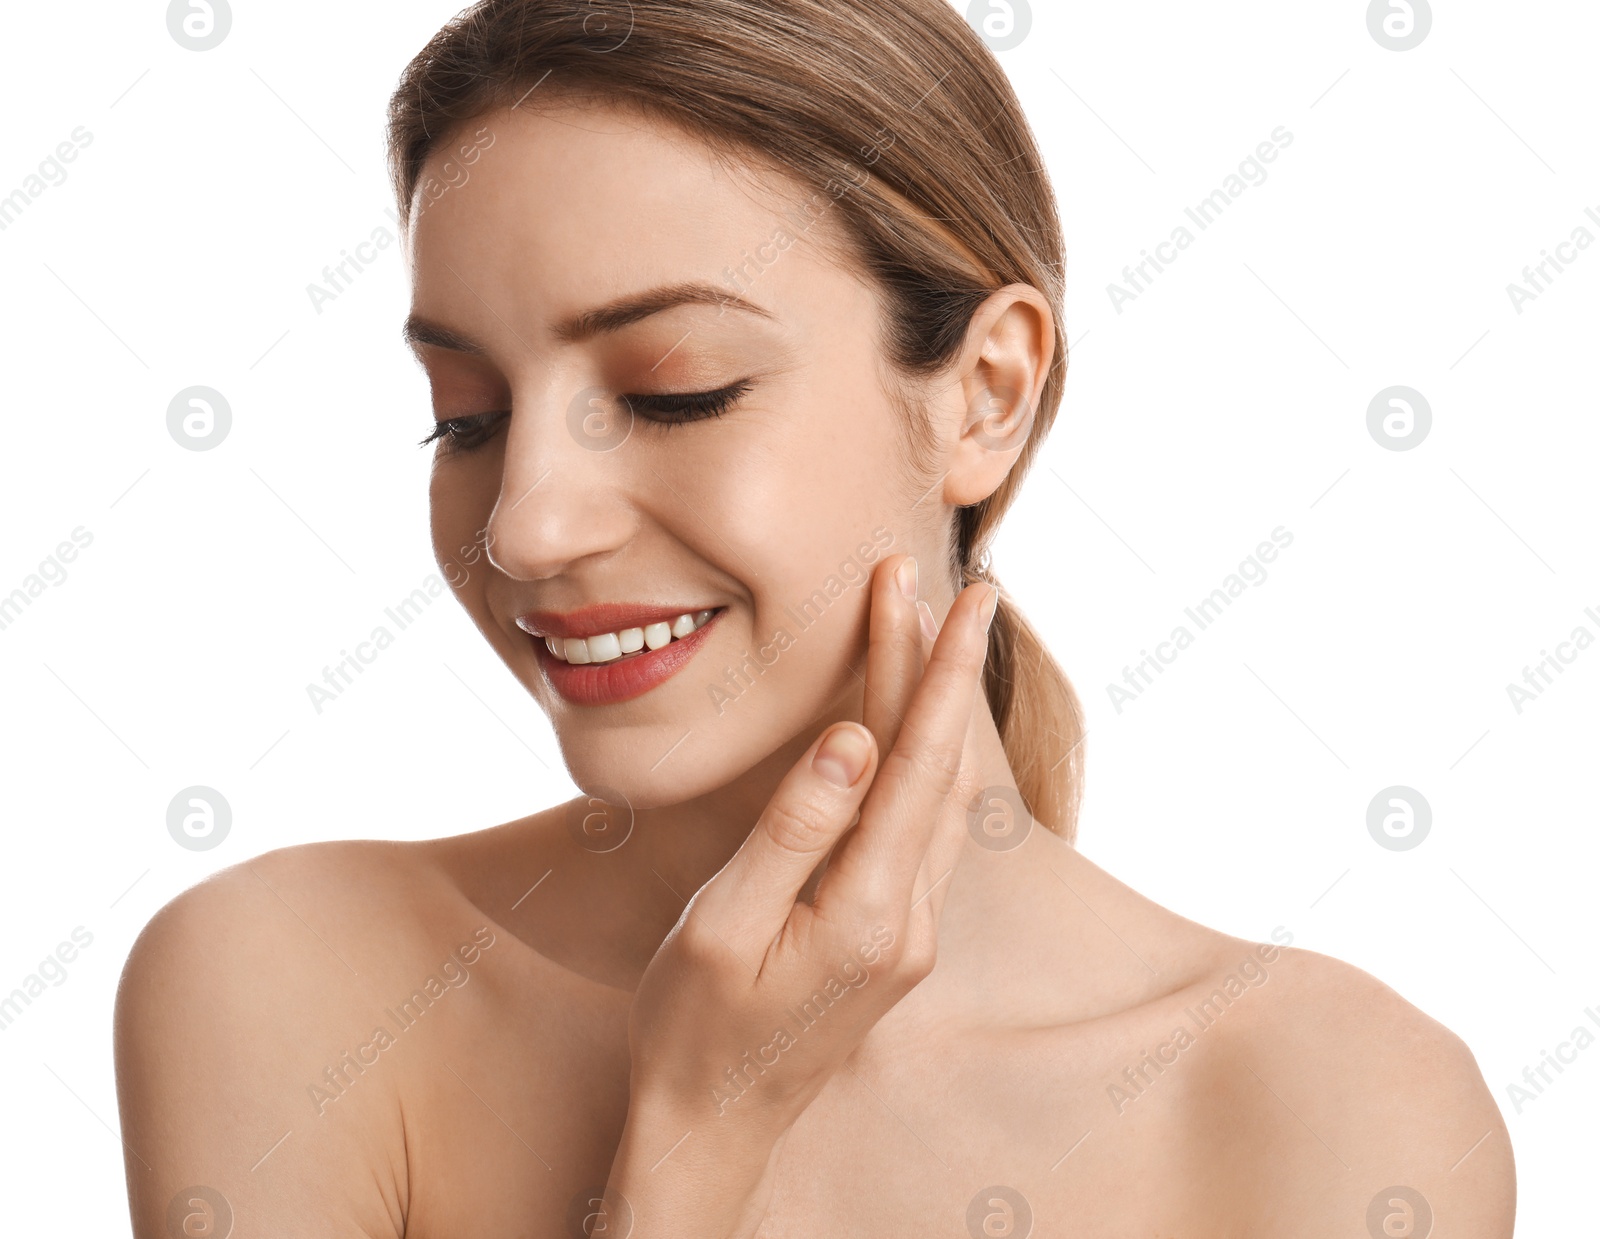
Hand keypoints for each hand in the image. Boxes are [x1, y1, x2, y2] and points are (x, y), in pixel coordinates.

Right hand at [606, 553, 997, 1234]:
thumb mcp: (720, 926)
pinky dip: (922, 759)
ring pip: (942, 796)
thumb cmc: (694, 1030)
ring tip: (922, 630)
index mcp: (870, 913)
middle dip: (935, 667)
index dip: (931, 669)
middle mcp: (912, 921)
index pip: (917, 764)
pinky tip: (910, 724)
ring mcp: (912, 933)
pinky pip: (925, 828)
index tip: (950, 592)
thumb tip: (853, 738)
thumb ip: (792, 829)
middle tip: (932, 583)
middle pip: (938, 767)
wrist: (716, 1129)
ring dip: (934, 709)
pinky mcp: (897, 938)